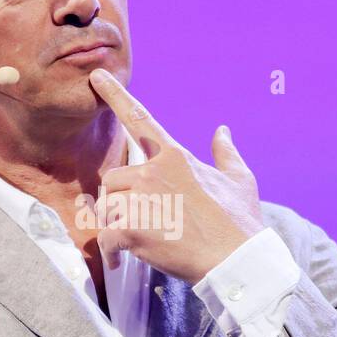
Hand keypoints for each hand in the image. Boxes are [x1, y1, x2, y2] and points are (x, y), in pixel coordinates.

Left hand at [88, 68, 265, 284]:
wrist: (237, 260)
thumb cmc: (239, 221)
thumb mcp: (240, 179)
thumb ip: (226, 152)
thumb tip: (223, 130)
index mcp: (174, 156)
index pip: (139, 119)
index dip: (115, 95)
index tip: (96, 76)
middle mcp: (153, 172)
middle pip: (113, 179)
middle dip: (121, 201)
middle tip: (142, 222)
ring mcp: (141, 200)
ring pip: (107, 208)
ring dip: (117, 226)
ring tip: (141, 241)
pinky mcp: (132, 229)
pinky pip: (106, 237)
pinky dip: (111, 252)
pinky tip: (121, 259)